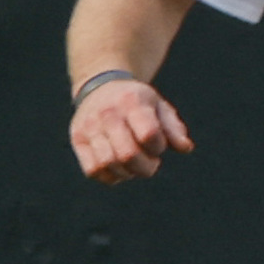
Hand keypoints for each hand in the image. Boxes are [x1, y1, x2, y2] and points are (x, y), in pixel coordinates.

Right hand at [71, 77, 190, 182]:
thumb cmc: (137, 101)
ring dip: (128, 173)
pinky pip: (93, 170)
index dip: (159, 147)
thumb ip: (173, 128)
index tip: (159, 145)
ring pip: (108, 164)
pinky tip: (120, 168)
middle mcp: (107, 113)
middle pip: (127, 154)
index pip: (148, 135)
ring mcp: (89, 127)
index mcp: (131, 101)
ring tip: (134, 165)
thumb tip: (185, 148)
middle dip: (146, 167)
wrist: (100, 86)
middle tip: (151, 162)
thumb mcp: (159, 106)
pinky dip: (110, 176)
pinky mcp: (77, 139)